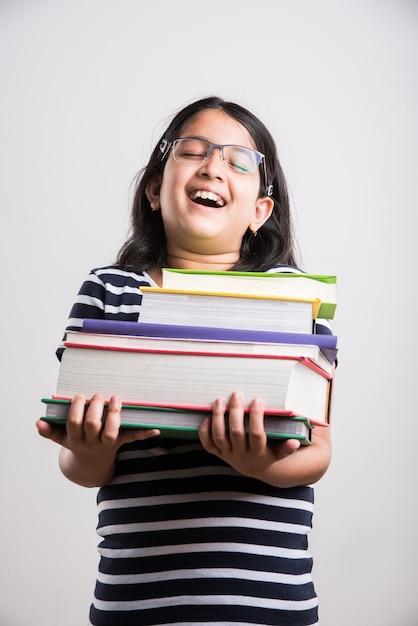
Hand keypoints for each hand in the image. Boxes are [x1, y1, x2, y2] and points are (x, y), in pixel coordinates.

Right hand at [36, 393, 159, 485]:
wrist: (91, 467)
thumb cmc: (77, 443)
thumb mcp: (63, 440)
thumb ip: (50, 432)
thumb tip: (38, 422)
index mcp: (76, 439)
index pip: (74, 423)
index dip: (77, 409)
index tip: (79, 396)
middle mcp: (91, 442)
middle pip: (93, 425)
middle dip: (95, 408)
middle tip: (97, 394)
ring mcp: (107, 444)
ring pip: (111, 432)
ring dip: (114, 415)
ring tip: (115, 399)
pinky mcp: (120, 443)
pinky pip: (132, 438)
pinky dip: (145, 434)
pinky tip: (157, 429)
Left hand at [199, 391, 299, 483]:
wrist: (254, 467)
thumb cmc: (268, 453)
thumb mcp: (279, 452)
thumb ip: (286, 448)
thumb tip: (295, 442)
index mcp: (258, 452)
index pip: (257, 434)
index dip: (256, 417)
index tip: (257, 400)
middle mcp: (241, 454)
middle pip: (236, 432)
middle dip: (236, 412)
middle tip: (236, 394)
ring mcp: (228, 453)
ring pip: (220, 437)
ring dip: (218, 418)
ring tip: (219, 400)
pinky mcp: (218, 453)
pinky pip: (208, 444)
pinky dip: (204, 432)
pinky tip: (206, 418)